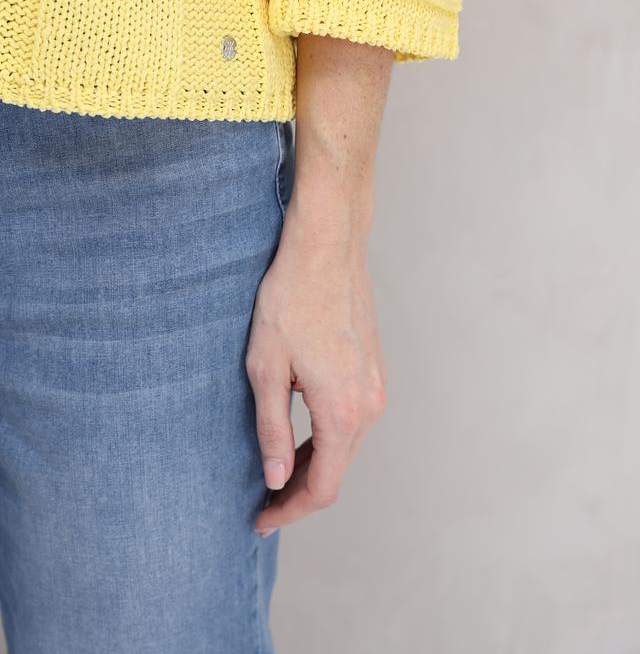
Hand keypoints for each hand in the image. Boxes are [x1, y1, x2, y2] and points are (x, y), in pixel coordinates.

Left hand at [246, 195, 386, 535]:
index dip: (289, 510)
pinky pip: (353, 417)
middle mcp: (369, 404)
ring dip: (314, 462)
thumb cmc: (291, 301)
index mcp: (342, 412)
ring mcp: (376, 384)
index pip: (321, 487)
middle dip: (299, 490)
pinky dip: (328, 435)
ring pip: (346, 444)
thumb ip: (272, 430)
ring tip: (276, 466)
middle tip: (262, 498)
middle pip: (337, 469)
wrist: (326, 249)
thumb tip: (275, 477)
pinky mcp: (374, 367)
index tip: (260, 519)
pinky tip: (301, 427)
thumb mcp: (266, 369)